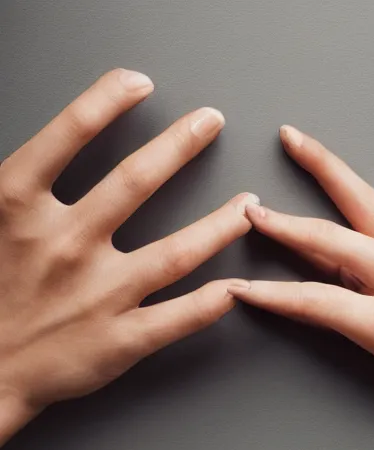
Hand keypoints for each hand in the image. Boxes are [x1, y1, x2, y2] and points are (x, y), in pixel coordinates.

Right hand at [0, 68, 256, 444]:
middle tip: (210, 122)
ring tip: (247, 205)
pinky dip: (212, 303)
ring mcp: (98, 294)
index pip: (68, 134)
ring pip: (175, 253)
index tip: (141, 83)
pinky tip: (238, 287)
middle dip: (179, 145)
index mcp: (21, 207)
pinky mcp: (119, 340)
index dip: (106, 100)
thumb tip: (55, 146)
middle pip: (134, 182)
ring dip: (218, 225)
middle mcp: (65, 244)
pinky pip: (177, 318)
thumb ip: (24, 186)